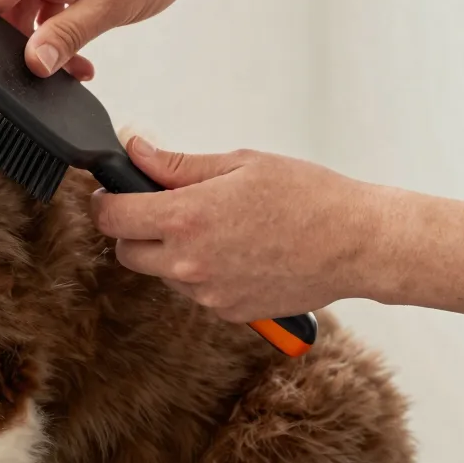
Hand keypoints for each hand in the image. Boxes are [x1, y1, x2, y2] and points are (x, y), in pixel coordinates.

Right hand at [0, 0, 238, 79]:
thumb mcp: (111, 6)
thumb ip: (66, 36)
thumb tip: (32, 64)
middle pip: (1, 11)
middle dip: (22, 48)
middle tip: (55, 76)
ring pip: (22, 14)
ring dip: (45, 44)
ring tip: (78, 68)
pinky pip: (41, 7)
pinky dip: (56, 31)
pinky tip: (80, 54)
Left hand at [89, 139, 380, 321]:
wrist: (358, 244)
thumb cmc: (308, 196)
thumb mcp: (239, 164)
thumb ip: (177, 165)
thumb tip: (135, 151)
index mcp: (186, 219)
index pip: (111, 218)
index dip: (105, 203)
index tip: (113, 194)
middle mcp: (189, 263)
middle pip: (126, 252)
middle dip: (134, 229)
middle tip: (162, 207)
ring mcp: (207, 293)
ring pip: (160, 273)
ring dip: (169, 252)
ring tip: (214, 227)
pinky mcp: (227, 311)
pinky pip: (194, 291)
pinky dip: (201, 272)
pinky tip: (236, 250)